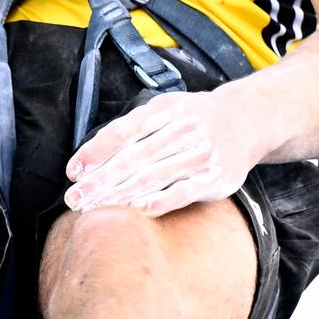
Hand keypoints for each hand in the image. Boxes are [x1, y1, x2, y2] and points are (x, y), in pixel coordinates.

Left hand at [64, 90, 261, 217]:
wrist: (245, 121)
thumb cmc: (194, 118)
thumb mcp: (165, 109)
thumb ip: (132, 127)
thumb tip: (89, 157)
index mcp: (166, 109)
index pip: (124, 132)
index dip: (95, 152)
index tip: (73, 172)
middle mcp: (184, 129)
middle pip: (134, 158)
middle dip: (100, 181)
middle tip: (75, 198)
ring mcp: (201, 154)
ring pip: (154, 177)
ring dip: (120, 195)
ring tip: (94, 209)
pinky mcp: (215, 178)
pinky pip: (183, 191)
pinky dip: (160, 201)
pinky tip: (138, 209)